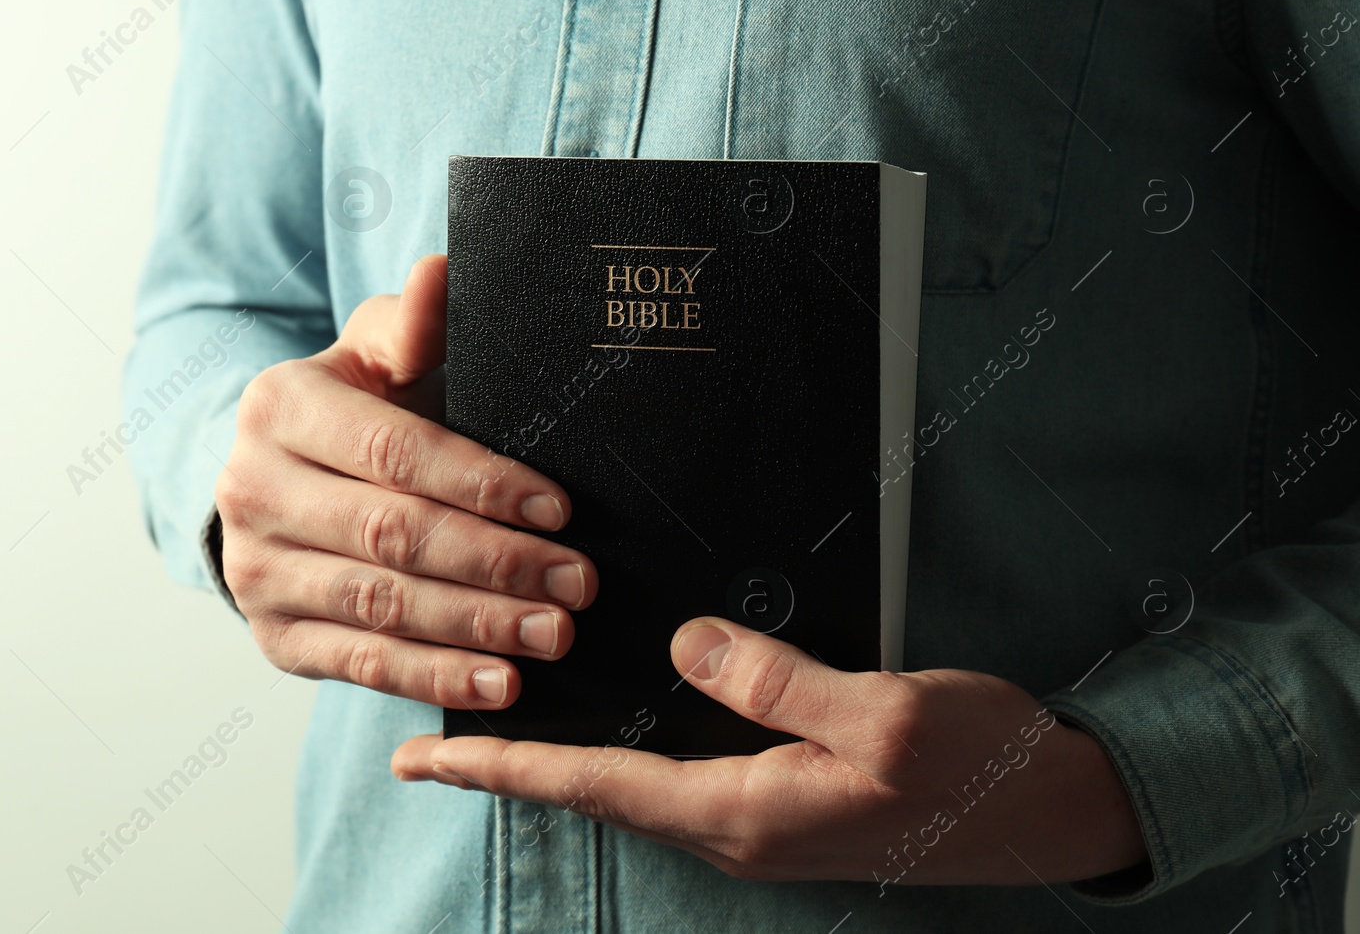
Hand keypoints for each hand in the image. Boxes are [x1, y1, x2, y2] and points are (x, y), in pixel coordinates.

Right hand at [215, 253, 596, 709]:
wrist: (278, 480)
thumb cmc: (355, 408)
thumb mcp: (374, 352)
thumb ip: (412, 323)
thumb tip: (444, 274)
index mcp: (281, 407)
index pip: (395, 451)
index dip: (482, 483)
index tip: (559, 508)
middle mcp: (252, 490)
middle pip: (392, 534)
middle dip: (495, 562)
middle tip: (579, 583)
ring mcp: (257, 571)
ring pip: (381, 605)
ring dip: (476, 626)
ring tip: (554, 634)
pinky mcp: (274, 637)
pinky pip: (361, 664)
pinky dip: (434, 678)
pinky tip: (499, 684)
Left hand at [393, 619, 1147, 886]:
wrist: (1049, 809)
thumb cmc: (976, 763)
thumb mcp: (885, 712)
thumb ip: (779, 682)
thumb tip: (688, 644)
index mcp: (747, 811)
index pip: (596, 784)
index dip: (504, 769)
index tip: (424, 758)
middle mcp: (736, 828)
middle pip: (596, 792)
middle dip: (512, 765)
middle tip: (431, 736)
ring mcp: (757, 822)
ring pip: (631, 787)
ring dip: (561, 760)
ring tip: (497, 725)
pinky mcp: (780, 805)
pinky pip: (674, 778)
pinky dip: (619, 753)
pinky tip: (607, 722)